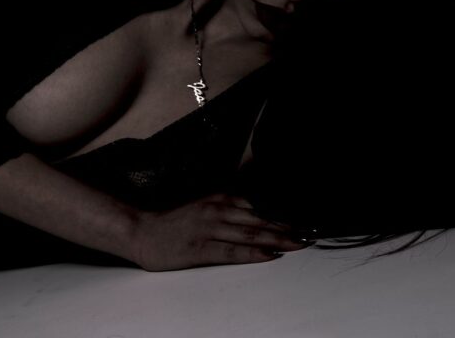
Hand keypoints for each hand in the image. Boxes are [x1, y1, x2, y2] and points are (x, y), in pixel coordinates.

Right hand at [129, 194, 311, 270]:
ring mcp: (208, 229)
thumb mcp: (203, 205)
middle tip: (312, 234)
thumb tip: (257, 213)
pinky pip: (232, 251)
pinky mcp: (200, 248)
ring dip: (278, 239)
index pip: (259, 207)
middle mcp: (217, 210)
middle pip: (260, 220)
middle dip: (288, 227)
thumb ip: (228, 206)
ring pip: (251, 234)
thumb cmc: (173, 222)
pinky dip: (254, 253)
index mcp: (218, 199)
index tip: (305, 221)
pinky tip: (270, 256)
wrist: (141, 231)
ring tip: (300, 244)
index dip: (283, 215)